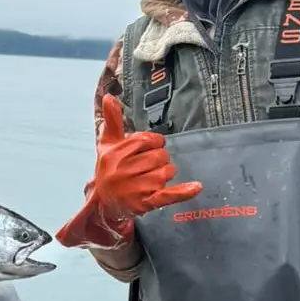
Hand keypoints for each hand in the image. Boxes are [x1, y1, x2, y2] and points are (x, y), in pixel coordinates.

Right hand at [56, 94, 201, 248]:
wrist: (104, 203)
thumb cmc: (108, 169)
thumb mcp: (107, 145)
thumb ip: (112, 120)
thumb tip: (109, 96)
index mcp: (116, 154)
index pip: (148, 140)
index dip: (154, 143)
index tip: (149, 149)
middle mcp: (123, 171)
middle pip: (159, 156)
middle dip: (159, 159)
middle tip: (149, 166)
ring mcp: (134, 189)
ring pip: (166, 173)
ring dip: (165, 174)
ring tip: (152, 179)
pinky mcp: (144, 204)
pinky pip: (168, 195)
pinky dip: (183, 192)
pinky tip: (196, 187)